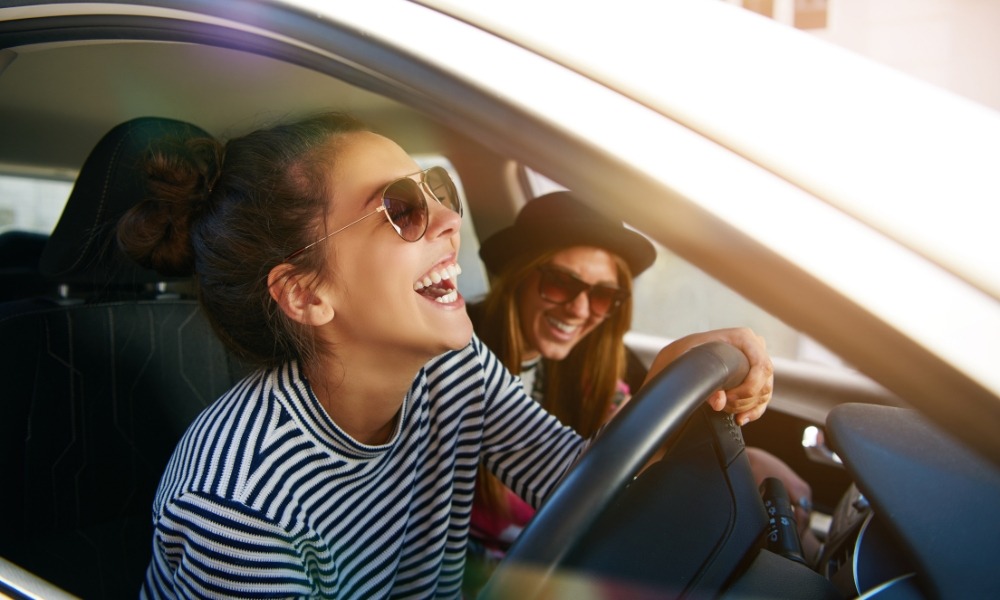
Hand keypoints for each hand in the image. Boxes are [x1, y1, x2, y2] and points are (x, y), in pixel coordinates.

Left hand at [644, 327, 772, 424]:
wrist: (678, 356)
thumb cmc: (683, 353)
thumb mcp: (687, 363)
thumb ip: (702, 383)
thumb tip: (719, 402)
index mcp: (743, 337)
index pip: (762, 366)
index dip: (749, 387)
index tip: (729, 397)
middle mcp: (754, 348)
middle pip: (765, 382)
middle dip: (745, 399)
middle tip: (723, 405)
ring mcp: (756, 363)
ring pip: (764, 392)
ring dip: (746, 406)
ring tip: (725, 409)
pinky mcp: (754, 378)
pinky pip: (762, 398)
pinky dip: (753, 411)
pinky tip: (740, 418)